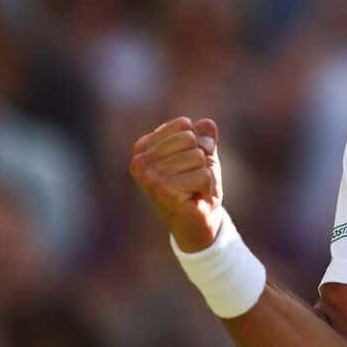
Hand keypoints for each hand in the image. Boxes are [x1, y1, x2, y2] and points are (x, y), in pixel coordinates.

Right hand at [129, 116, 224, 251]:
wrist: (198, 223)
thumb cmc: (197, 186)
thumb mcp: (204, 155)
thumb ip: (205, 137)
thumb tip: (206, 123)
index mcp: (144, 147)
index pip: (184, 125)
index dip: (197, 145)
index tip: (187, 166)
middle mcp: (140, 161)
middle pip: (191, 139)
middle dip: (201, 160)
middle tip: (191, 180)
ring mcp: (148, 176)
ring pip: (198, 157)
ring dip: (204, 175)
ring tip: (192, 189)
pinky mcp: (162, 189)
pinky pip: (203, 174)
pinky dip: (207, 187)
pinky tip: (194, 198)